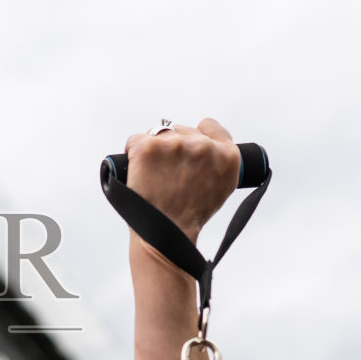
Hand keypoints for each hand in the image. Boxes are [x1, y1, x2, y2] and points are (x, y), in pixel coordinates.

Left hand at [122, 118, 239, 243]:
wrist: (166, 233)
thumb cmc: (191, 215)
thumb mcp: (222, 187)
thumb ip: (220, 161)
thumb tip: (207, 143)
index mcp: (227, 155)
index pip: (209, 126)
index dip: (198, 134)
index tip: (188, 146)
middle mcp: (203, 146)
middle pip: (181, 130)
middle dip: (174, 147)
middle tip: (168, 174)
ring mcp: (175, 145)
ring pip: (158, 134)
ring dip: (154, 150)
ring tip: (154, 176)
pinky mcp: (148, 148)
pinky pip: (135, 140)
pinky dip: (133, 153)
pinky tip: (139, 171)